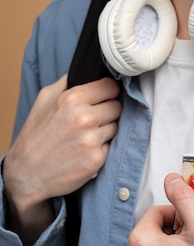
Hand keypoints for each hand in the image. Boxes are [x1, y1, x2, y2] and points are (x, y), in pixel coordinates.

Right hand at [3, 75, 120, 245]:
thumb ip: (68, 82)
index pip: (110, 86)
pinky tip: (84, 150)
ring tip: (85, 135)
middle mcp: (84, 118)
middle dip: (107, 111)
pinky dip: (100, 148)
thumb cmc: (35, 135)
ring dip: (105, 129)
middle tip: (92, 118)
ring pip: (116, 126)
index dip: (107, 92)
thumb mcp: (45, 99)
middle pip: (117, 106)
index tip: (103, 97)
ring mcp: (91, 140)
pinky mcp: (96, 160)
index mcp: (72, 99)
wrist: (26, 174)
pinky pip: (110, 146)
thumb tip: (87, 71)